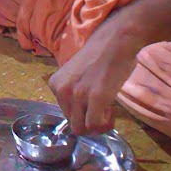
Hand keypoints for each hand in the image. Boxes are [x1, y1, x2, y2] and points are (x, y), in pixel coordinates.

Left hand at [48, 21, 143, 135]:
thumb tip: (80, 120)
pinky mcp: (94, 97)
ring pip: (82, 129)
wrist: (115, 42)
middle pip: (73, 123)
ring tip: (108, 110)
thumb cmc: (100, 57)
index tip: (94, 104)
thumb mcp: (76, 76)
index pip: (66, 114)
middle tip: (104, 110)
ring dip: (98, 125)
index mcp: (55, 85)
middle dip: (90, 122)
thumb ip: (73, 93)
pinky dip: (105, 123)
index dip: (83, 113)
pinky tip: (112, 111)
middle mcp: (61, 90)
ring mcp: (77, 94)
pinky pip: (94, 125)